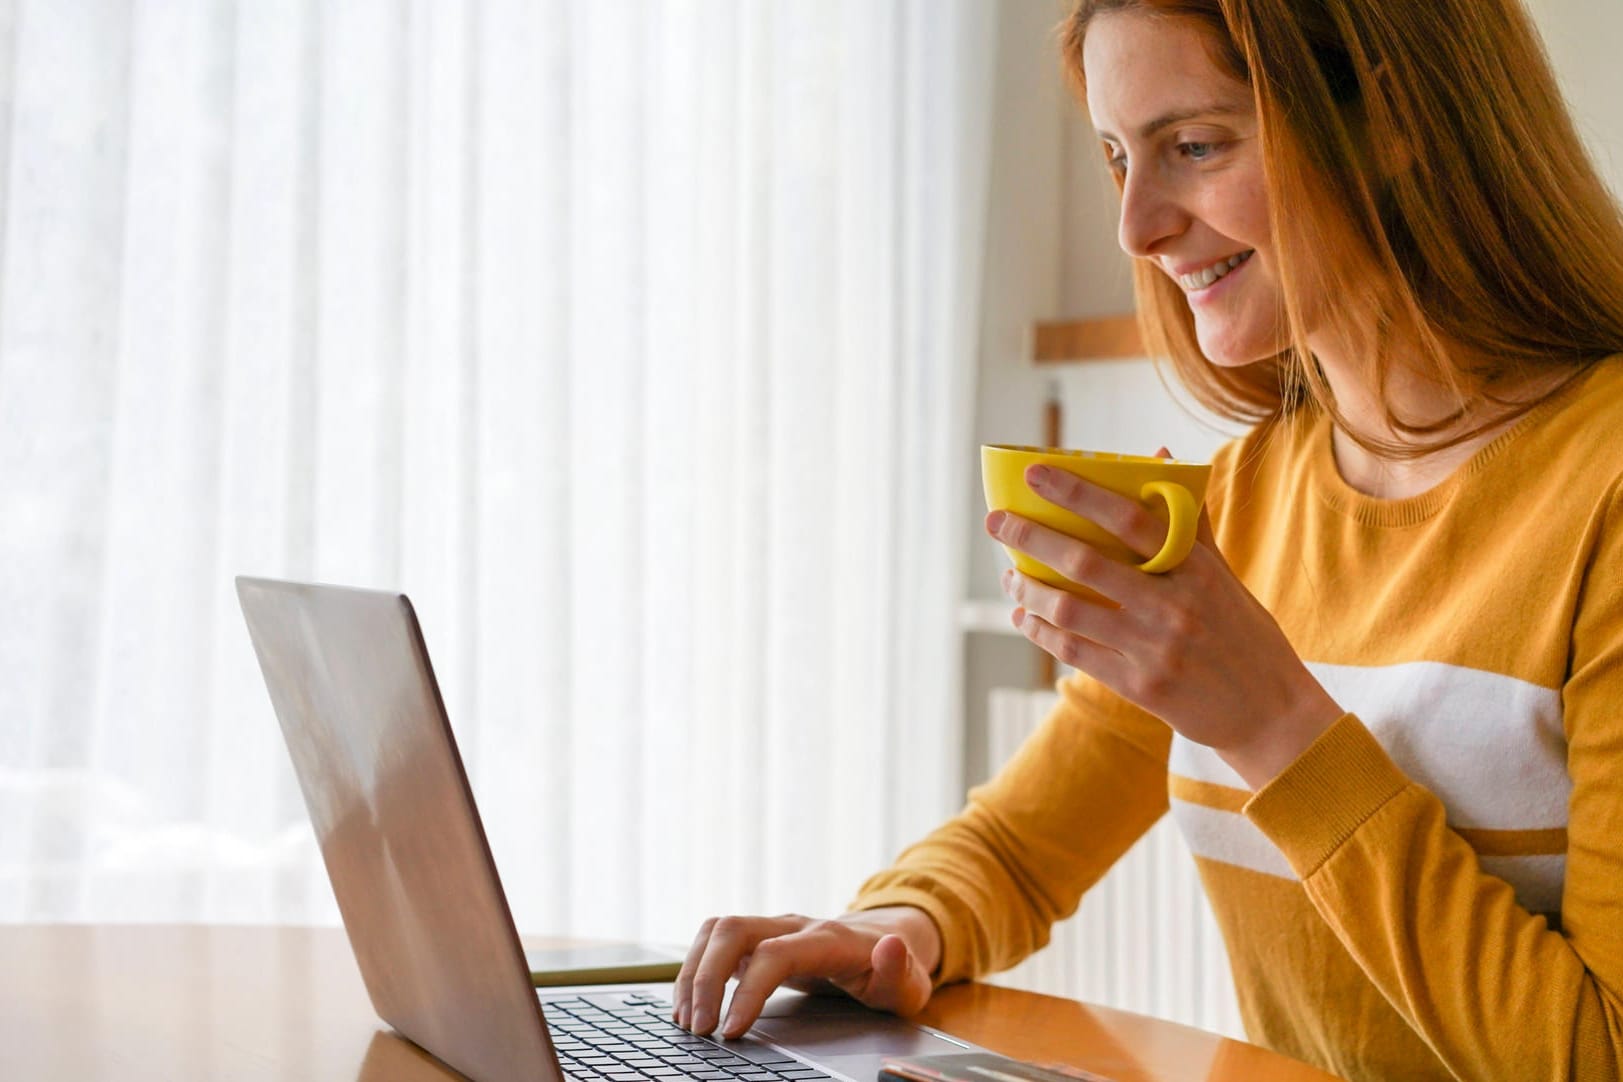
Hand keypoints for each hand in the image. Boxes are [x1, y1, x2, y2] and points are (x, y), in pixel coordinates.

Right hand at [671, 907, 938, 1038]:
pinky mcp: (757, 939)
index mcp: (828, 939)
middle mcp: (793, 925)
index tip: (731, 1030)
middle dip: (706, 978)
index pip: (775, 954)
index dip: (748, 990)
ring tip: (686, 1020)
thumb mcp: (908, 982)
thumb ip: (899, 970)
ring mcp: (772, 928)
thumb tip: (891, 946)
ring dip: (693, 972)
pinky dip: (695, 969)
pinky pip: (715, 941)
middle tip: (698, 1028)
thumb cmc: (893, 972)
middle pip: (733, 930)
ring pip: (717, 930)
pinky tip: (689, 1004)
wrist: (885, 941)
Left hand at [986, 455, 1341, 787]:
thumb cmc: (1243, 634)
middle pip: (1086, 563)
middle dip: (1032, 538)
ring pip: (1071, 610)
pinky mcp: (1140, 686)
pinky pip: (1075, 652)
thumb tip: (1162, 455)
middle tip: (996, 522)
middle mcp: (1174, 606)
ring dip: (1029, 590)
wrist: (1271, 714)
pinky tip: (1025, 618)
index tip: (1036, 474)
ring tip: (1010, 577)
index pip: (1130, 518)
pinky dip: (1042, 632)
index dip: (1079, 493)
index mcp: (1196, 569)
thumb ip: (1188, 522)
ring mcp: (1155, 648)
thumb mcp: (1224, 576)